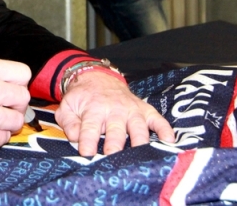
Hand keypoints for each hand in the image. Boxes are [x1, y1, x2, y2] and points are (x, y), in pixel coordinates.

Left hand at [54, 70, 174, 155]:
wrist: (98, 78)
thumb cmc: (83, 98)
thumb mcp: (68, 106)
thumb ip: (68, 122)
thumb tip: (75, 137)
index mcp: (94, 109)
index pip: (89, 128)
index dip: (88, 141)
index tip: (87, 154)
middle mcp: (114, 110)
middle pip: (116, 130)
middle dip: (115, 145)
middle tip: (113, 159)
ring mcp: (132, 110)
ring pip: (138, 127)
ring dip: (139, 142)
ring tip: (140, 157)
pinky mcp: (145, 110)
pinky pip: (158, 119)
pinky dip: (164, 129)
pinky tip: (169, 141)